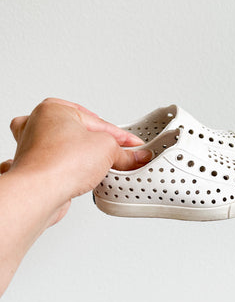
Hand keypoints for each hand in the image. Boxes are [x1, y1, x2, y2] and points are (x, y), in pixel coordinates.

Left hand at [0, 98, 150, 225]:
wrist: (38, 193)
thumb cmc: (60, 164)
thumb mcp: (107, 149)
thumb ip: (123, 152)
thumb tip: (135, 157)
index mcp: (54, 108)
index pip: (98, 122)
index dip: (120, 136)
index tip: (133, 146)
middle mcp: (38, 124)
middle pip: (81, 133)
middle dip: (101, 144)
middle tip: (118, 156)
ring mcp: (33, 146)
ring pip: (68, 148)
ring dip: (83, 157)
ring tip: (98, 166)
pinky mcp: (34, 167)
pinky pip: (59, 164)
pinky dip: (69, 169)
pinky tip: (78, 176)